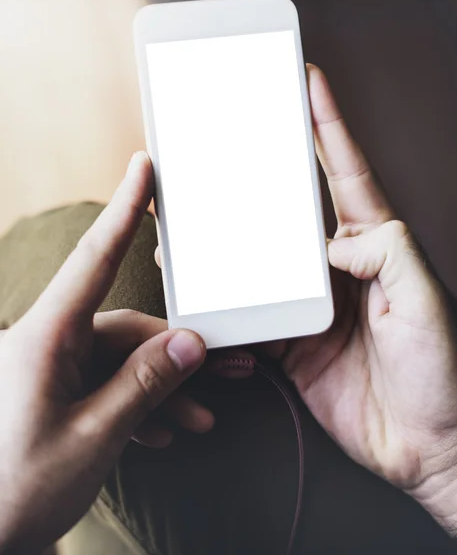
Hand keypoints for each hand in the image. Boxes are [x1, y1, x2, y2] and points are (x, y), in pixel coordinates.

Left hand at [0, 153, 209, 552]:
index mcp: (44, 339)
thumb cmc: (13, 493)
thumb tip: (191, 342)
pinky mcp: (58, 393)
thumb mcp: (93, 439)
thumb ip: (145, 385)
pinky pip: (108, 385)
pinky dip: (140, 406)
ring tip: (201, 420)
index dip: (123, 209)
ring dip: (165, 389)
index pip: (94, 258)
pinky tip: (164, 434)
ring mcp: (53, 369)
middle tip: (231, 371)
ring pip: (125, 361)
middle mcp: (48, 344)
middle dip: (180, 353)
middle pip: (129, 328)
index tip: (143, 167)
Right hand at [154, 67, 456, 507]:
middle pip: (292, 210)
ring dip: (234, 238)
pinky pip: (253, 312)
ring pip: (263, 260)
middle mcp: (340, 268)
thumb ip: (389, 254)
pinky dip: (227, 299)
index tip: (308, 81)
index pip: (347, 174)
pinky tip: (200, 283)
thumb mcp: (429, 302)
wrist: (429, 446)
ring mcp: (313, 305)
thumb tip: (334, 242)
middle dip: (263, 173)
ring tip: (196, 208)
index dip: (328, 126)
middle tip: (227, 138)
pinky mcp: (293, 343)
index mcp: (378, 246)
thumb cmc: (442, 372)